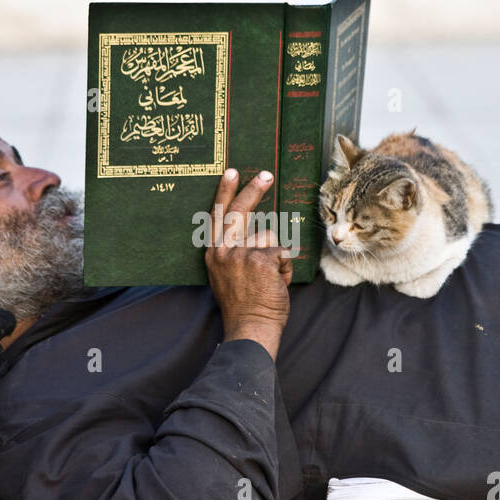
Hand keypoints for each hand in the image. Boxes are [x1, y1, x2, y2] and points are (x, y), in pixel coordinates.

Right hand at [204, 168, 292, 359]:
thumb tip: (259, 232)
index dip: (225, 192)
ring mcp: (242, 253)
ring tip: (270, 279)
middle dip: (254, 189)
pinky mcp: (261, 258)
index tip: (231, 172)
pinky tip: (277, 283)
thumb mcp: (227, 275)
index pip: (217, 215)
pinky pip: (283, 251)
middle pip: (240, 210)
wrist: (250, 327)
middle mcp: (224, 250)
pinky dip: (285, 268)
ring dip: (276, 256)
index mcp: (214, 253)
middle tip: (266, 175)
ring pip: (269, 236)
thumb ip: (237, 253)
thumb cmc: (244, 305)